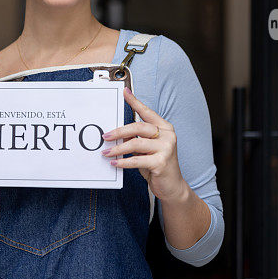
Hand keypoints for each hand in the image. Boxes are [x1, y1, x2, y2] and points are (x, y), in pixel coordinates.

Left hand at [101, 87, 188, 202]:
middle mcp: (167, 135)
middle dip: (119, 131)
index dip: (135, 102)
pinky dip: (124, 162)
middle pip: (139, 127)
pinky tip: (115, 163)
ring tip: (106, 152)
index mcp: (165, 127)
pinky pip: (137, 160)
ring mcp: (166, 148)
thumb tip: (117, 134)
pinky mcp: (161, 163)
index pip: (147, 112)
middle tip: (105, 136)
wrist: (172, 186)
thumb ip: (136, 139)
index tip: (125, 92)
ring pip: (136, 143)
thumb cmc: (157, 164)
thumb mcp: (147, 149)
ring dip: (118, 149)